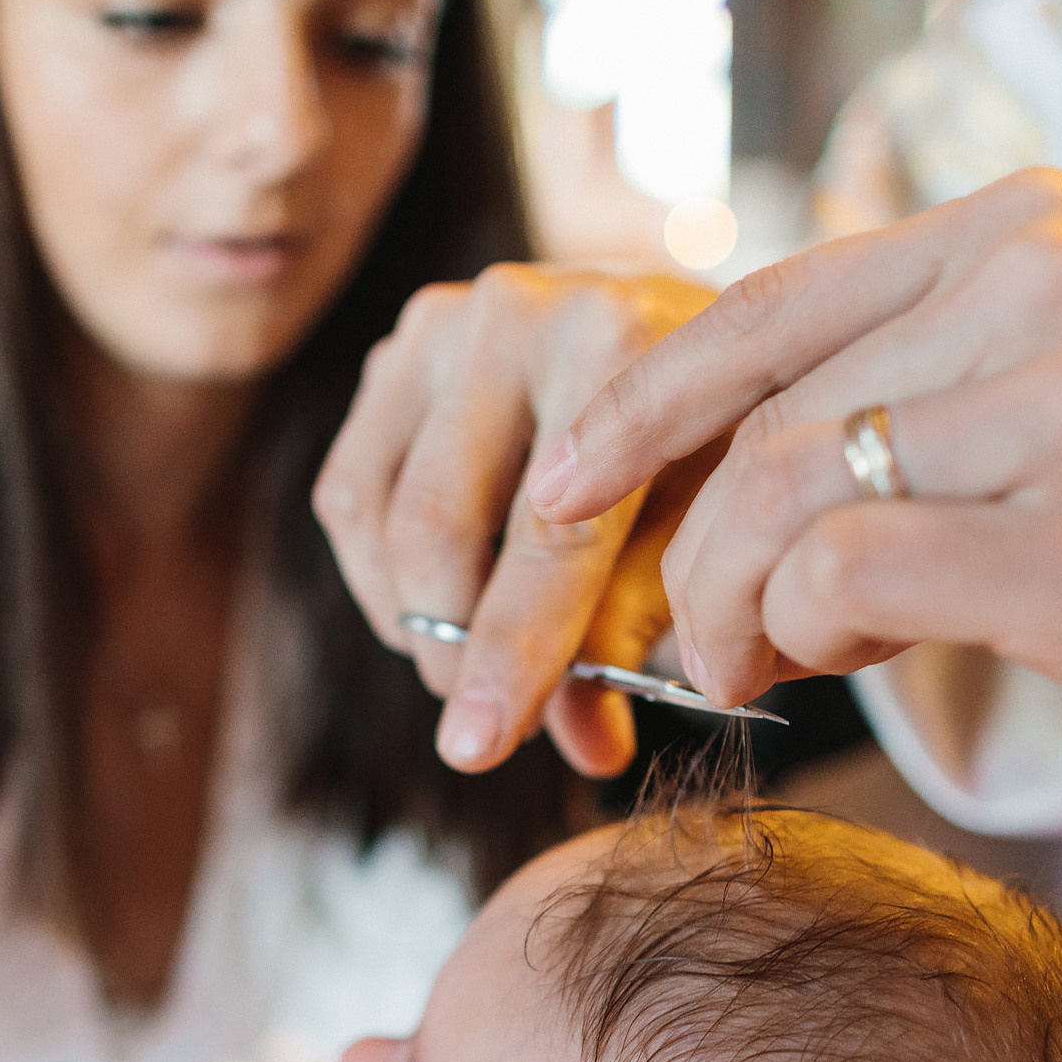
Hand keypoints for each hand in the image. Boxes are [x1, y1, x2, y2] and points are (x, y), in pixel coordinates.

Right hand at [315, 262, 718, 776]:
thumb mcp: (708, 529)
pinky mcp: (397, 348)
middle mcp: (523, 313)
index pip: (549, 535)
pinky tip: (439, 603)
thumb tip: (589, 748)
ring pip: (383, 519)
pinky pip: (349, 494)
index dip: (512, 654)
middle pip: (440, 529)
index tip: (478, 746)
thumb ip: (641, 630)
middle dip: (453, 651)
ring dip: (413, 621)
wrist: (695, 340)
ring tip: (467, 664)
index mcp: (625, 345)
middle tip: (485, 723)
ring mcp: (446, 322)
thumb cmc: (712, 444)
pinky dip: (381, 575)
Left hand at [529, 169, 1061, 767]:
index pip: (762, 309)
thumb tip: (739, 484)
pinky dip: (805, 634)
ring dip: (733, 610)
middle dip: (681, 557)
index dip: (636, 410)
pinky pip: (854, 574)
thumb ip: (928, 381)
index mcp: (1014, 232)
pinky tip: (838, 667)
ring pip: (787, 499)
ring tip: (763, 666)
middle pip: (757, 424)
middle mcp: (1035, 289)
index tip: (558, 488)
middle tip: (694, 645)